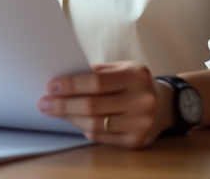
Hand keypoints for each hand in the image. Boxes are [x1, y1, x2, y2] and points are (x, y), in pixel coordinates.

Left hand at [39, 62, 173, 148]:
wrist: (165, 105)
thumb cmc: (134, 83)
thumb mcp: (121, 68)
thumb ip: (96, 72)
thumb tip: (62, 79)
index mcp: (136, 76)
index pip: (96, 82)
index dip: (71, 85)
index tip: (51, 86)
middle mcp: (142, 100)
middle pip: (92, 106)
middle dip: (63, 105)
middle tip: (44, 103)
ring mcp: (141, 123)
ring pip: (95, 124)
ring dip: (70, 118)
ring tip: (56, 112)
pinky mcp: (137, 141)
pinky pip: (103, 137)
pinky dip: (85, 129)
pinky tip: (76, 122)